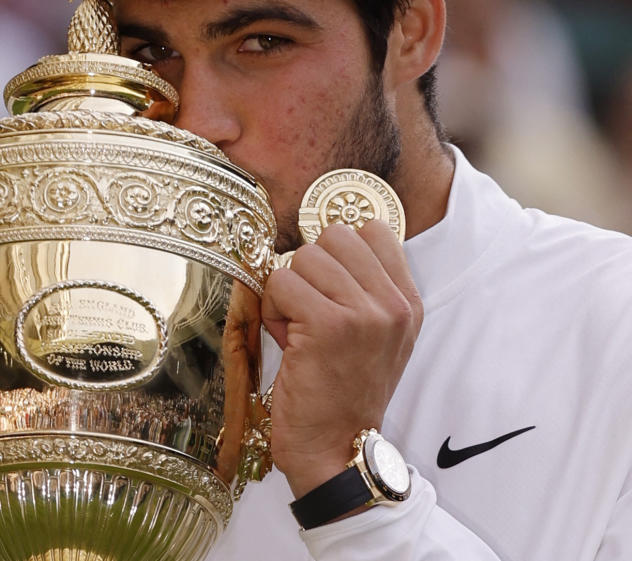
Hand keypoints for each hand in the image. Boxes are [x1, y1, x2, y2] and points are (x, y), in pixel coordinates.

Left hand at [262, 220, 421, 497]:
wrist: (337, 450)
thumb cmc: (342, 393)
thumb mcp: (374, 337)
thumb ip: (363, 288)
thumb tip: (323, 242)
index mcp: (407, 302)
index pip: (372, 230)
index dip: (337, 252)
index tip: (327, 287)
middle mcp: (393, 304)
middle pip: (333, 236)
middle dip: (309, 269)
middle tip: (308, 311)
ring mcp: (364, 312)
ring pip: (304, 257)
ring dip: (288, 291)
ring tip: (298, 329)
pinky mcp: (328, 324)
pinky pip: (282, 282)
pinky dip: (273, 309)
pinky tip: (287, 341)